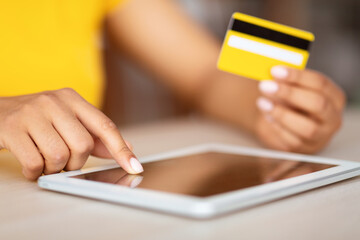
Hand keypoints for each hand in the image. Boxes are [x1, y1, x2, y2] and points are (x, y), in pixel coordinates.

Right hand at [0, 88, 143, 179]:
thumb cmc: (37, 119)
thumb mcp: (67, 121)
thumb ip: (96, 135)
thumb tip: (126, 148)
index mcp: (73, 99)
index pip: (104, 126)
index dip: (121, 149)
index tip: (134, 166)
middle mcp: (54, 102)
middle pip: (83, 145)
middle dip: (75, 162)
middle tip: (64, 161)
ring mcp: (32, 113)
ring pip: (59, 156)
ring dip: (54, 168)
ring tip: (45, 160)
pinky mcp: (12, 128)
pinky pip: (35, 163)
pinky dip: (35, 172)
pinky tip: (31, 164)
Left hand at [255, 66, 345, 153]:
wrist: (283, 122)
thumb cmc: (291, 100)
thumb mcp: (292, 87)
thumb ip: (286, 80)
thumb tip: (271, 72)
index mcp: (334, 97)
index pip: (320, 83)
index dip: (297, 76)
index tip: (275, 71)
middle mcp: (332, 117)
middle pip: (318, 104)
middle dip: (290, 93)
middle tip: (266, 86)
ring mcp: (321, 136)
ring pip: (307, 128)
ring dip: (281, 114)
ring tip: (262, 102)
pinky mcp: (304, 148)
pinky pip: (292, 140)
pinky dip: (277, 127)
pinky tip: (267, 116)